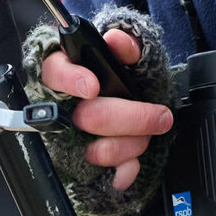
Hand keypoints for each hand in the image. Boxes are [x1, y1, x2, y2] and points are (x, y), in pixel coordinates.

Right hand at [41, 29, 177, 194]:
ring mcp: (70, 138)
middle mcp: (63, 107)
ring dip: (130, 144)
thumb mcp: (124, 53)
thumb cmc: (116, 77)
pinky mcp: (82, 162)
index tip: (93, 86)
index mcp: (65, 72)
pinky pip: (101, 174)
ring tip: (149, 134)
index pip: (55, 71)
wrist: (123, 104)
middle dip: (130, 118)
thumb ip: (124, 43)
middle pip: (86, 116)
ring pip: (95, 150)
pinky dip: (123, 171)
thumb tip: (117, 41)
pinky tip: (133, 165)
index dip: (72, 80)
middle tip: (160, 116)